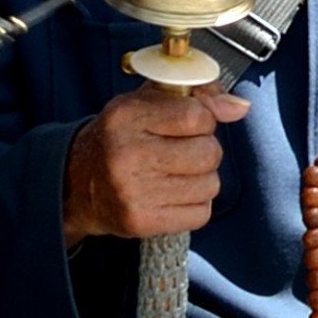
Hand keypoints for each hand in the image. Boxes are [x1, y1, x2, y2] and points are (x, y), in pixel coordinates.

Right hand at [63, 85, 250, 244]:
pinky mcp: (141, 222)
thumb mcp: (146, 103)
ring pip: (210, 184)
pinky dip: (195, 205)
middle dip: (204, 151)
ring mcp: (132, 191)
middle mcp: (126, 153)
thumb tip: (239, 107)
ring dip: (201, 179)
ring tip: (175, 175)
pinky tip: (173, 195)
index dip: (204, 120)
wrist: (77, 185)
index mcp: (125, 115)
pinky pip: (201, 213)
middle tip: (182, 152)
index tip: (191, 124)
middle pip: (208, 152)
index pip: (197, 116)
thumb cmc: (121, 139)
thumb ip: (196, 96)